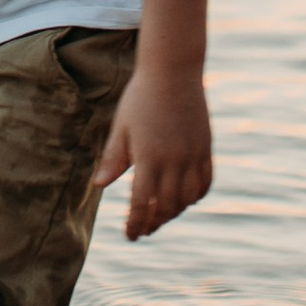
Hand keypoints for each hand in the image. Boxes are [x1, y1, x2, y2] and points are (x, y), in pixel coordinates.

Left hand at [95, 65, 213, 239]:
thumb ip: (113, 158)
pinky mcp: (206, 148)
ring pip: (187, 199)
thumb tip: (99, 186)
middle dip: (153, 222)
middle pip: (166, 206)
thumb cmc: (141, 96)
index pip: (141, 203)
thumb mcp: (121, 126)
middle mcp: (174, 161)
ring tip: (161, 215)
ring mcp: (193, 155)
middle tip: (143, 229)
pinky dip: (196, 196)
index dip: (135, 223)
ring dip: (174, 212)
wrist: (173, 70)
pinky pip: (205, 182)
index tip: (130, 235)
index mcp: (148, 157)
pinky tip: (184, 198)